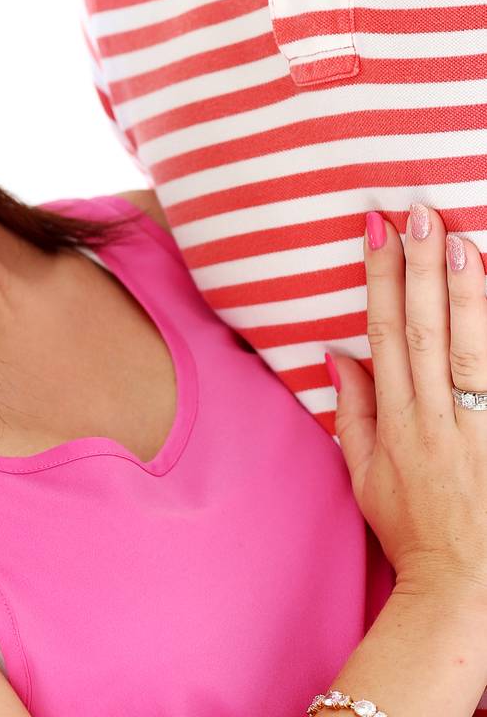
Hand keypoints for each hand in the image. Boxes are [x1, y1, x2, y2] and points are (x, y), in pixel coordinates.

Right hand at [332, 205, 486, 610]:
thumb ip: (353, 413)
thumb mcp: (364, 477)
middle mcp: (432, 419)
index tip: (378, 228)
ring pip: (468, 351)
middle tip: (421, 213)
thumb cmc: (414, 534)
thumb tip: (337, 353)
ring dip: (464, 295)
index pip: (383, 332)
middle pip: (425, 330)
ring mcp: (474, 432)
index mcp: (394, 422)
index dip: (380, 278)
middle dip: (420, 268)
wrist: (465, 596)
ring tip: (462, 242)